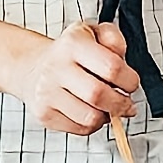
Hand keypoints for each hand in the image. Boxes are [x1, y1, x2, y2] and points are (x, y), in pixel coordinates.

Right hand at [10, 20, 139, 134]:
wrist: (32, 67)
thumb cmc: (68, 53)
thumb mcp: (92, 33)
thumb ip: (113, 38)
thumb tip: (121, 57)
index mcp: (72, 44)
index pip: (111, 67)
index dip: (129, 80)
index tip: (131, 84)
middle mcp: (56, 67)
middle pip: (98, 95)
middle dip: (121, 103)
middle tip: (125, 102)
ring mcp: (47, 93)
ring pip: (90, 117)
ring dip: (107, 116)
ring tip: (107, 107)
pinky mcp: (45, 114)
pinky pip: (80, 129)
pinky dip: (93, 124)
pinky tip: (91, 112)